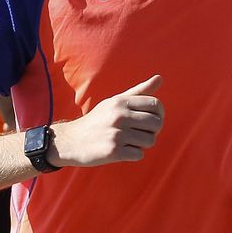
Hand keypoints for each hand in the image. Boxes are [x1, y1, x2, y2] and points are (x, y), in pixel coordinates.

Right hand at [50, 74, 164, 167]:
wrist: (71, 140)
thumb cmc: (98, 120)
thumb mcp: (115, 102)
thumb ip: (138, 91)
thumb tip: (160, 78)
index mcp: (121, 102)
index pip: (156, 104)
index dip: (159, 114)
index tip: (151, 121)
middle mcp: (119, 115)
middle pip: (156, 123)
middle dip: (152, 131)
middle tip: (140, 133)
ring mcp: (116, 134)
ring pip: (150, 141)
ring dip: (142, 144)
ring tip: (128, 141)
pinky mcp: (113, 151)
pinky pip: (139, 154)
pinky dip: (133, 154)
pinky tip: (121, 150)